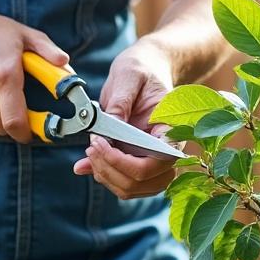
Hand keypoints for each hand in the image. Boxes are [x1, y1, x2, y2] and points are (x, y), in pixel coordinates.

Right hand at [0, 3, 68, 140]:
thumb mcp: (25, 34)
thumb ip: (48, 50)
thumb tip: (66, 63)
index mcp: (5, 74)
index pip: (15, 121)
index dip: (26, 134)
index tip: (35, 132)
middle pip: (3, 129)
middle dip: (16, 128)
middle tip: (24, 117)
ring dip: (1, 123)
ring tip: (6, 102)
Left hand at [73, 41, 178, 198]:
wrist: (145, 70)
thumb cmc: (142, 70)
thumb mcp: (129, 76)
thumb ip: (119, 104)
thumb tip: (104, 132)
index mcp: (172, 130)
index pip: (158, 164)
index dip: (125, 162)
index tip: (99, 143)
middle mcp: (167, 151)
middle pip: (143, 182)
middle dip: (111, 170)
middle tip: (91, 146)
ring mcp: (153, 160)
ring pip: (132, 188)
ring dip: (106, 176)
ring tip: (90, 152)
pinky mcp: (138, 162)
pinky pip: (123, 182)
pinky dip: (103, 176)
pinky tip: (86, 163)